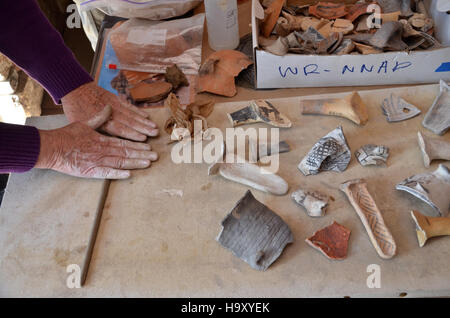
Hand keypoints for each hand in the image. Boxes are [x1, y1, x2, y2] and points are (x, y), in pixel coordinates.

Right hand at [35, 106, 157, 178]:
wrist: (52, 147)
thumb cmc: (67, 135)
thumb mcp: (84, 123)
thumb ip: (99, 118)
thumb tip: (109, 108)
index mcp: (103, 140)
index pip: (124, 142)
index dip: (138, 145)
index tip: (149, 146)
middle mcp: (103, 150)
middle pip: (127, 152)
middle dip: (142, 154)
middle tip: (156, 156)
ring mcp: (98, 161)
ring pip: (121, 161)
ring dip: (135, 163)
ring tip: (148, 163)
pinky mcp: (91, 171)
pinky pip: (107, 173)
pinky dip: (118, 174)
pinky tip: (129, 175)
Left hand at [62, 81, 158, 140]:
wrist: (74, 87)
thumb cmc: (76, 109)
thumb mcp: (80, 124)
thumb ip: (95, 132)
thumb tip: (108, 142)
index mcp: (101, 121)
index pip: (120, 129)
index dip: (132, 134)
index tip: (143, 139)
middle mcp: (111, 113)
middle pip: (130, 122)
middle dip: (144, 129)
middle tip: (155, 134)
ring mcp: (114, 105)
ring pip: (132, 114)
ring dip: (144, 122)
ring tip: (155, 127)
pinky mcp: (116, 98)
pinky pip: (129, 106)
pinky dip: (138, 111)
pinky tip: (146, 116)